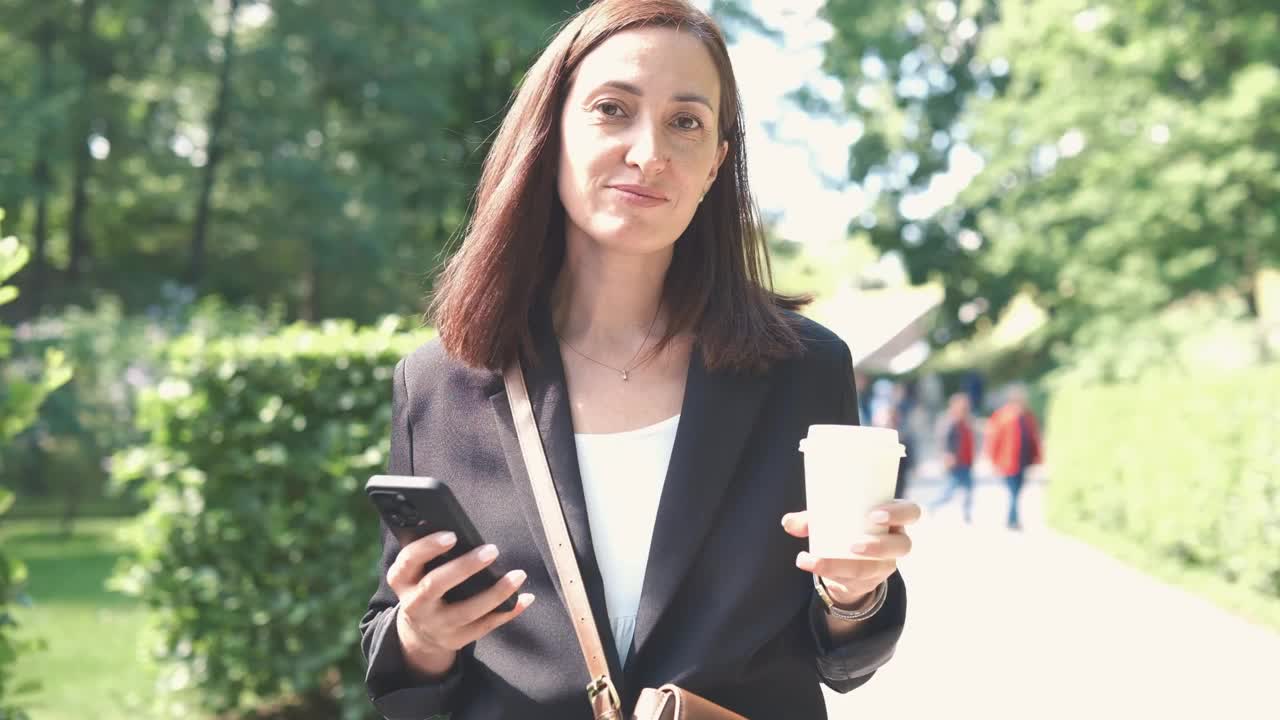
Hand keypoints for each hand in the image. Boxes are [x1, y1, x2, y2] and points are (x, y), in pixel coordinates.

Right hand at [386, 532, 534, 678]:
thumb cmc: (424, 586)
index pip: (408, 560)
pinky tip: (524, 598)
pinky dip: (506, 612)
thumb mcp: (417, 571)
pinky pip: (485, 626)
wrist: (420, 632)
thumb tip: (462, 530)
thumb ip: (431, 553)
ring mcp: (435, 625)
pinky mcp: (456, 639)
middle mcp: (415, 604)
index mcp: (402, 580)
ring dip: (495, 593)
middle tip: (492, 550)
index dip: (428, 547)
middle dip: (464, 567)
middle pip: (435, 585)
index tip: (452, 535)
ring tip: (518, 575)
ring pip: (466, 611)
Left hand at [781, 500, 920, 607]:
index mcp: (893, 517)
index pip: (911, 512)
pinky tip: (810, 564)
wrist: (846, 559)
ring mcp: (886, 563)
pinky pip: (857, 580)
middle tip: (853, 545)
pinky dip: (830, 571)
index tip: (875, 514)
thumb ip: (810, 518)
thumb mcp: (830, 518)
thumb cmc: (844, 527)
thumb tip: (788, 522)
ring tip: (818, 561)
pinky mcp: (870, 580)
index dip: (899, 513)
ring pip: (877, 568)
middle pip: (903, 545)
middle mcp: (896, 541)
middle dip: (879, 546)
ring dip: (847, 565)